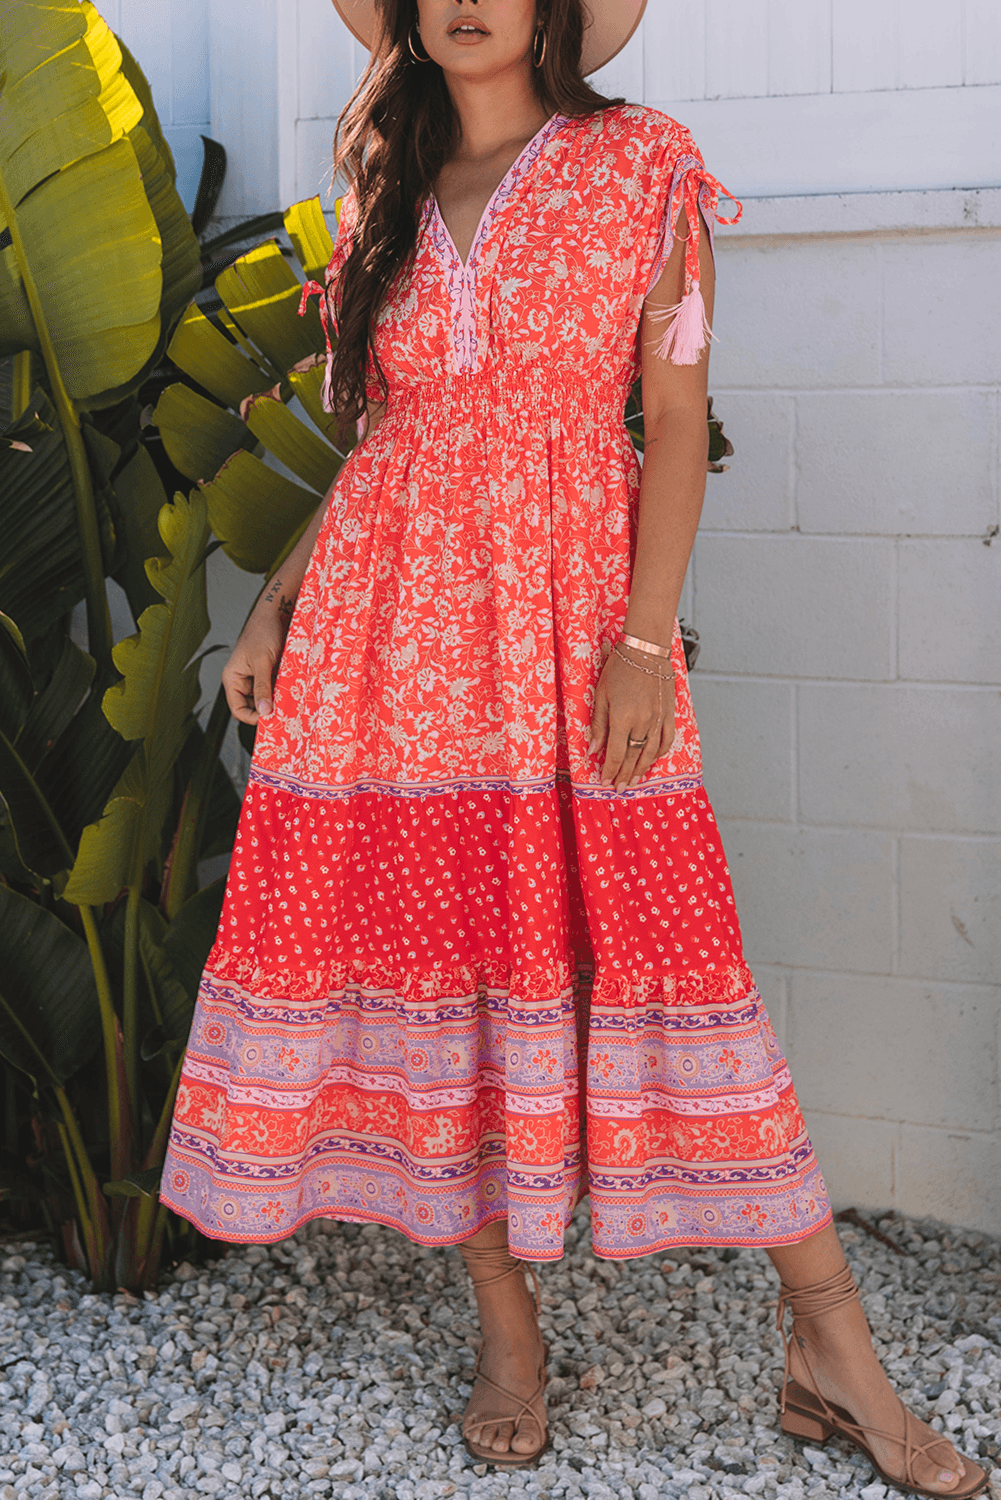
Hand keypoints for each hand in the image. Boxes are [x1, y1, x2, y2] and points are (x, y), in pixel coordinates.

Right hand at [221, 608, 289, 726]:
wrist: (277, 613)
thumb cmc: (263, 632)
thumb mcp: (262, 661)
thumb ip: (262, 687)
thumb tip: (264, 711)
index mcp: (233, 679)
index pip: (238, 709)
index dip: (253, 718)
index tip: (270, 720)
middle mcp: (244, 681)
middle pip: (254, 707)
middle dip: (268, 711)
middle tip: (284, 716)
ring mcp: (258, 678)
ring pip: (268, 699)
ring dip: (278, 702)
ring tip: (291, 704)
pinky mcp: (272, 674)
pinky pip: (277, 689)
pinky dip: (285, 692)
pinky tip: (294, 693)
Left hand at [588, 645, 676, 791]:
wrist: (646, 650)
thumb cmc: (619, 668)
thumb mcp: (601, 695)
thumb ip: (598, 724)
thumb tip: (594, 750)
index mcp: (623, 718)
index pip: (616, 753)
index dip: (610, 770)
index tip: (605, 781)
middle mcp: (643, 722)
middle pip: (633, 757)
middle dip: (624, 775)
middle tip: (619, 788)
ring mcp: (659, 719)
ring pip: (651, 753)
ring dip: (642, 769)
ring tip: (634, 781)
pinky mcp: (669, 713)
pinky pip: (667, 740)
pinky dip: (660, 753)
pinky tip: (653, 760)